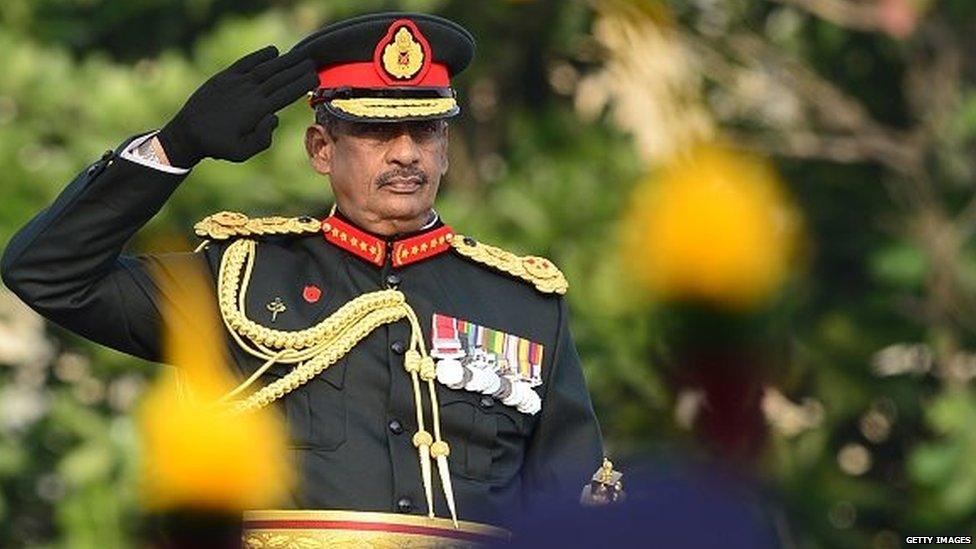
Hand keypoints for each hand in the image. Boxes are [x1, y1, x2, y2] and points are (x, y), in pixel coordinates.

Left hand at [158, 46, 317, 167]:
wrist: (188, 132)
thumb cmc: (218, 146)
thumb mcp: (243, 153)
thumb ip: (263, 139)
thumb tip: (273, 118)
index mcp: (257, 110)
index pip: (285, 94)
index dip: (301, 84)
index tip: (315, 77)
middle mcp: (249, 92)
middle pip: (279, 78)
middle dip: (297, 69)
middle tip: (313, 62)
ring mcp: (237, 82)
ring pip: (266, 68)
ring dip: (284, 61)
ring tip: (300, 55)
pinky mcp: (225, 77)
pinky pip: (246, 63)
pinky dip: (260, 56)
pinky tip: (273, 51)